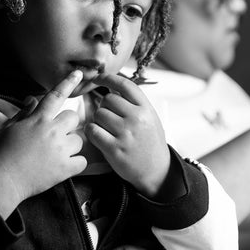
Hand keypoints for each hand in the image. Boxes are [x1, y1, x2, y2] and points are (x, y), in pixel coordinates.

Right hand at [0, 70, 86, 217]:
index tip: (79, 73)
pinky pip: (82, 161)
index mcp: (38, 119)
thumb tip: (33, 99)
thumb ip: (24, 112)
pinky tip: (63, 166)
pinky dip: (75, 164)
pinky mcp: (66, 168)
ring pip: (79, 140)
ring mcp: (60, 150)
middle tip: (54, 136)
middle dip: (66, 125)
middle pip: (73, 118)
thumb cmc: (2, 153)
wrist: (3, 181)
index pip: (56, 96)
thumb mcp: (9, 127)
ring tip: (55, 154)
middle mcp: (52, 131)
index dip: (68, 82)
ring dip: (70, 145)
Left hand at [85, 73, 171, 197]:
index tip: (98, 78)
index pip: (124, 85)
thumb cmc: (150, 142)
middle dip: (104, 106)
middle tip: (109, 117)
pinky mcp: (114, 149)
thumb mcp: (149, 118)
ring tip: (107, 129)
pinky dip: (92, 131)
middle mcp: (137, 119)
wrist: (157, 171)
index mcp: (146, 109)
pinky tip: (98, 135)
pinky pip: (93, 130)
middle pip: (107, 99)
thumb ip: (134, 103)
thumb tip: (111, 86)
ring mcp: (125, 134)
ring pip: (98, 114)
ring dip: (98, 120)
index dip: (108, 78)